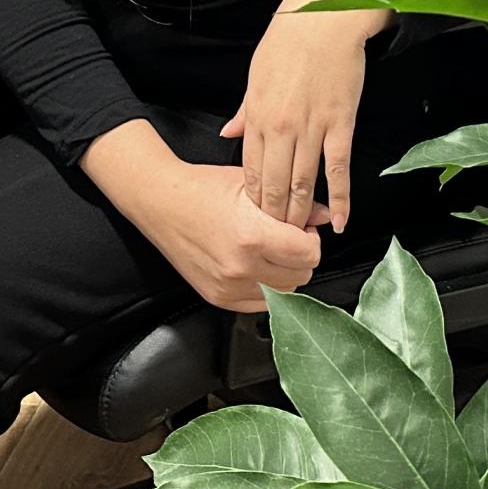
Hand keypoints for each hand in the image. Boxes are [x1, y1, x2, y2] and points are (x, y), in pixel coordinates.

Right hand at [126, 160, 330, 312]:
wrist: (161, 202)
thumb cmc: (202, 188)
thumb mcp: (252, 185)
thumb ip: (295, 202)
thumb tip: (326, 214)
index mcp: (251, 236)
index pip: (308, 254)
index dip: (311, 239)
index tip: (303, 229)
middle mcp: (240, 266)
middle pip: (301, 276)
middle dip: (300, 256)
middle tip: (288, 238)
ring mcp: (228, 286)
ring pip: (284, 292)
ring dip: (285, 273)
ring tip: (271, 251)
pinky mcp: (219, 298)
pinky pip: (261, 303)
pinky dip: (266, 287)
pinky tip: (256, 265)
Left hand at [218, 0, 389, 232]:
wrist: (324, 18)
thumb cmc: (287, 40)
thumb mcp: (255, 75)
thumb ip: (244, 111)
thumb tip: (228, 135)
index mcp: (257, 116)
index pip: (251, 171)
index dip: (253, 201)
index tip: (255, 222)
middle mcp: (281, 128)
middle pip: (274, 185)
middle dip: (274, 217)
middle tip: (277, 243)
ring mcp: (312, 129)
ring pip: (303, 183)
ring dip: (302, 214)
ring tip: (302, 240)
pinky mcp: (341, 125)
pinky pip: (338, 169)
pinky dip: (340, 198)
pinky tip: (340, 221)